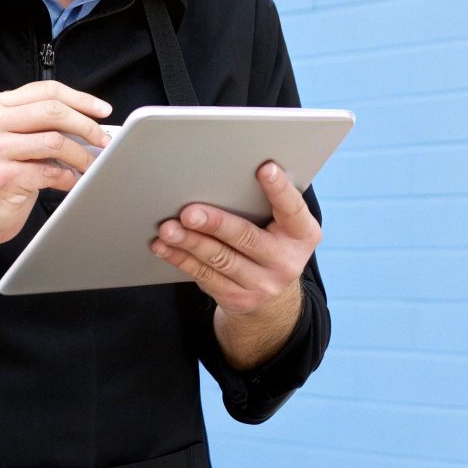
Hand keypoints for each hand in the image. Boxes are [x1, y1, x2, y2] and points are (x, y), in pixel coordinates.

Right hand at [0, 80, 111, 244]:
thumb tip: (89, 121)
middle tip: (103, 139)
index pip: (46, 91)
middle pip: (53, 111)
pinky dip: (68, 177)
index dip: (81, 99)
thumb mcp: (15, 138)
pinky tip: (70, 180)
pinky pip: (50, 171)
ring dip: (81, 155)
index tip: (102, 110)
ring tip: (90, 164)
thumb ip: (42, 123)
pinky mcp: (4, 176)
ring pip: (55, 141)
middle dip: (87, 125)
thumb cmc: (1, 173)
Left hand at [149, 161, 320, 317]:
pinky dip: (181, 259)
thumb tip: (231, 172)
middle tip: (189, 212)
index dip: (280, 189)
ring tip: (168, 228)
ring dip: (190, 242)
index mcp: (303, 234)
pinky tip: (164, 247)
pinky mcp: (237, 298)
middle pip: (247, 238)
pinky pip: (204, 276)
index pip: (293, 209)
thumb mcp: (285, 226)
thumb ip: (270, 204)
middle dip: (215, 224)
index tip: (266, 168)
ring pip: (220, 259)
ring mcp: (262, 284)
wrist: (273, 298)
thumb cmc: (273, 242)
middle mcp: (286, 261)